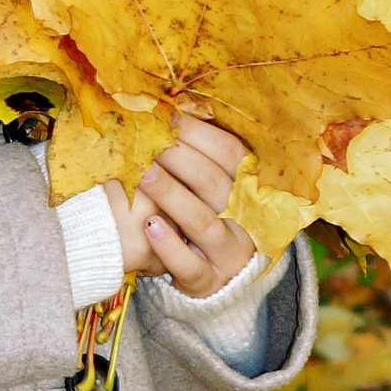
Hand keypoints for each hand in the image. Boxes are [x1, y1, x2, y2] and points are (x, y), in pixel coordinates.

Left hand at [109, 115, 257, 298]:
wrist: (222, 282)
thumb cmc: (208, 220)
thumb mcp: (213, 189)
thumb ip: (200, 156)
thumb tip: (170, 108)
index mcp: (247, 188)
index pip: (230, 153)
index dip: (200, 132)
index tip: (167, 115)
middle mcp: (244, 218)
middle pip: (214, 182)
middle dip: (179, 158)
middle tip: (148, 140)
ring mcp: (228, 252)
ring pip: (202, 221)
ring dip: (171, 195)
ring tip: (143, 174)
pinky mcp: (208, 281)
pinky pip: (189, 265)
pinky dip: (169, 246)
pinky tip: (149, 226)